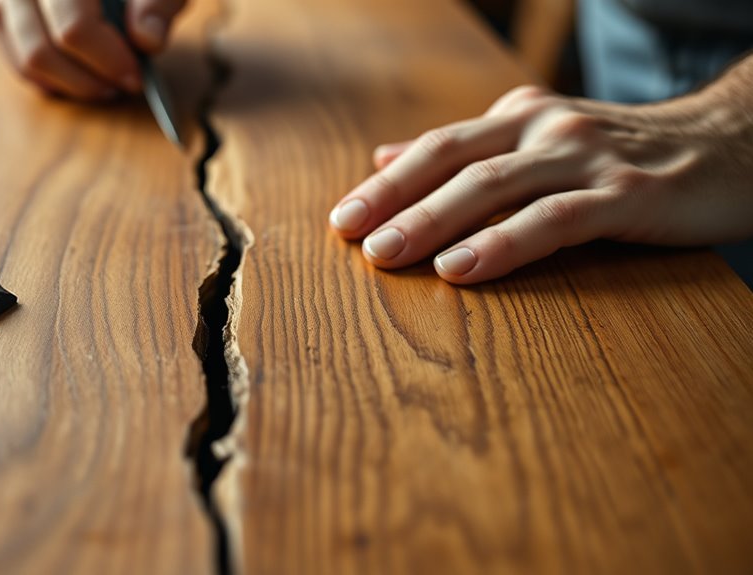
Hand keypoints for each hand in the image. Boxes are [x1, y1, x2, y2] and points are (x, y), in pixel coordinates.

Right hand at [0, 0, 186, 99]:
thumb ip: (157, 5)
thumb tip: (147, 40)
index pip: (73, 28)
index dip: (107, 60)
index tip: (135, 77)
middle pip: (41, 50)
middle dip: (86, 80)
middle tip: (120, 86)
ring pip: (25, 59)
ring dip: (69, 84)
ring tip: (103, 84)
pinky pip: (14, 59)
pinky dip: (48, 79)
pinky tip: (79, 78)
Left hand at [329, 79, 752, 283]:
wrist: (733, 144)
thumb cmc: (625, 154)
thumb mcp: (539, 142)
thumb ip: (468, 153)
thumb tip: (385, 157)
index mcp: (520, 119)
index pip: (438, 147)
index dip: (387, 182)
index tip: (342, 218)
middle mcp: (544, 129)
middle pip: (452, 161)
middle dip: (394, 199)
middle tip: (348, 235)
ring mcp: (584, 158)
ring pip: (493, 186)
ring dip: (432, 220)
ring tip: (386, 255)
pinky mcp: (625, 194)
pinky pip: (553, 220)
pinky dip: (502, 243)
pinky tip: (461, 267)